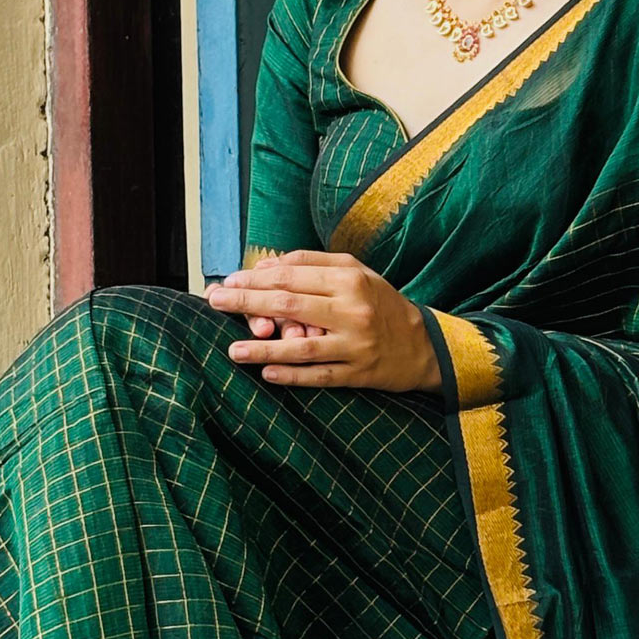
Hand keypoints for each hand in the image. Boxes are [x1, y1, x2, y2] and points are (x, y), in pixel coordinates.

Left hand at [206, 251, 441, 393]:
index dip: (255, 278)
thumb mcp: (355, 272)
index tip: (228, 282)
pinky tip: (266, 373)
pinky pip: (320, 375)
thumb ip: (312, 263)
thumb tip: (266, 267)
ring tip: (233, 350)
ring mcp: (355, 344)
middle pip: (289, 304)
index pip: (292, 275)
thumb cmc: (380, 303)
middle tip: (215, 302)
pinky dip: (292, 375)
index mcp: (349, 280)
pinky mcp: (358, 373)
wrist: (423, 344)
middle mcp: (352, 310)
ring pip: (302, 346)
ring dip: (264, 348)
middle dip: (247, 303)